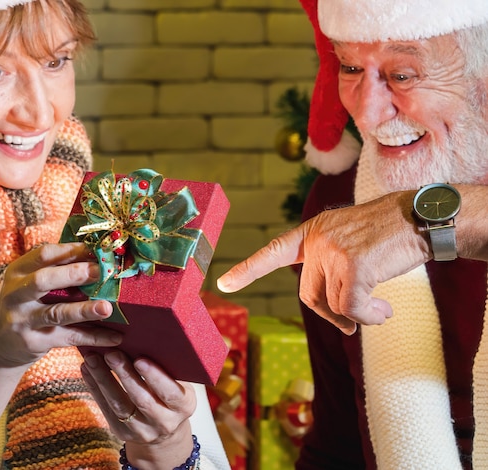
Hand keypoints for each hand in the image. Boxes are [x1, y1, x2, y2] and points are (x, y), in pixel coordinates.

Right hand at [0, 243, 122, 366]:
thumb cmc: (24, 306)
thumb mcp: (28, 284)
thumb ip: (55, 271)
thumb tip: (97, 256)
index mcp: (18, 272)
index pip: (43, 255)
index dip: (71, 250)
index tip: (96, 249)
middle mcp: (16, 295)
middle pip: (43, 280)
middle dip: (73, 274)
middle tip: (100, 271)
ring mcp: (23, 321)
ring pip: (56, 313)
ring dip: (84, 310)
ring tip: (108, 308)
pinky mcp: (34, 343)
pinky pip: (69, 338)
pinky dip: (93, 337)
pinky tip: (115, 338)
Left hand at [81, 351, 195, 466]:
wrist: (165, 429)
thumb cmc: (172, 394)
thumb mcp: (180, 383)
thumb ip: (168, 367)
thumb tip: (147, 337)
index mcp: (184, 406)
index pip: (170, 393)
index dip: (155, 377)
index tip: (140, 360)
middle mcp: (165, 422)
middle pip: (141, 399)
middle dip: (124, 375)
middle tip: (111, 353)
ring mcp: (142, 430)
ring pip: (119, 405)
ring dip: (104, 380)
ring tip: (92, 359)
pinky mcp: (123, 433)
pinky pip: (106, 409)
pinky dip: (95, 388)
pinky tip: (87, 370)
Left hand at [218, 191, 429, 333]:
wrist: (420, 218)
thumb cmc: (386, 235)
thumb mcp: (348, 243)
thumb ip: (329, 268)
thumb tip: (335, 315)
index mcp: (312, 232)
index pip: (273, 252)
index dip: (248, 270)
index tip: (224, 283)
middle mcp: (317, 240)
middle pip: (309, 295)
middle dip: (331, 315)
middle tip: (353, 324)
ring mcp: (333, 251)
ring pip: (333, 304)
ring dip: (357, 316)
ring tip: (380, 309)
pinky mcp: (353, 264)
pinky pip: (351, 308)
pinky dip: (368, 316)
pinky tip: (385, 310)